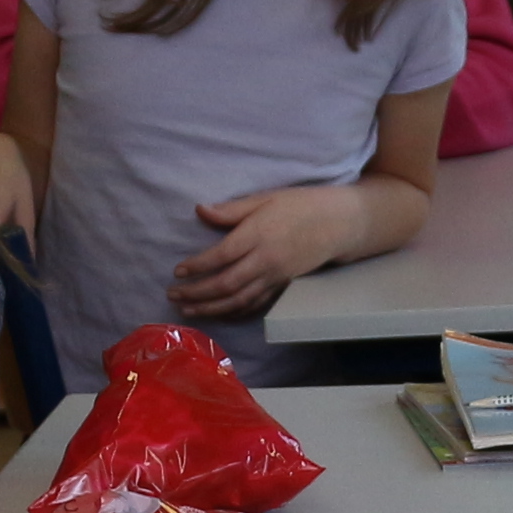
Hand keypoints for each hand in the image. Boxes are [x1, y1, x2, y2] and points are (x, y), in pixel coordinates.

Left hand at [172, 181, 368, 320]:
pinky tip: (218, 314)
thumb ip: (232, 210)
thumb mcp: (265, 198)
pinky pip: (255, 305)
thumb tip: (200, 210)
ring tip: (188, 310)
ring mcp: (275, 277)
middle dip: (197, 293)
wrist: (339, 224)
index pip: (222, 256)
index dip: (198, 266)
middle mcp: (266, 260)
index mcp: (259, 235)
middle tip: (173, 296)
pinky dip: (234, 312)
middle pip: (226, 284)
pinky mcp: (282, 286)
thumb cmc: (300, 205)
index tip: (177, 271)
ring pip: (238, 300)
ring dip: (211, 308)